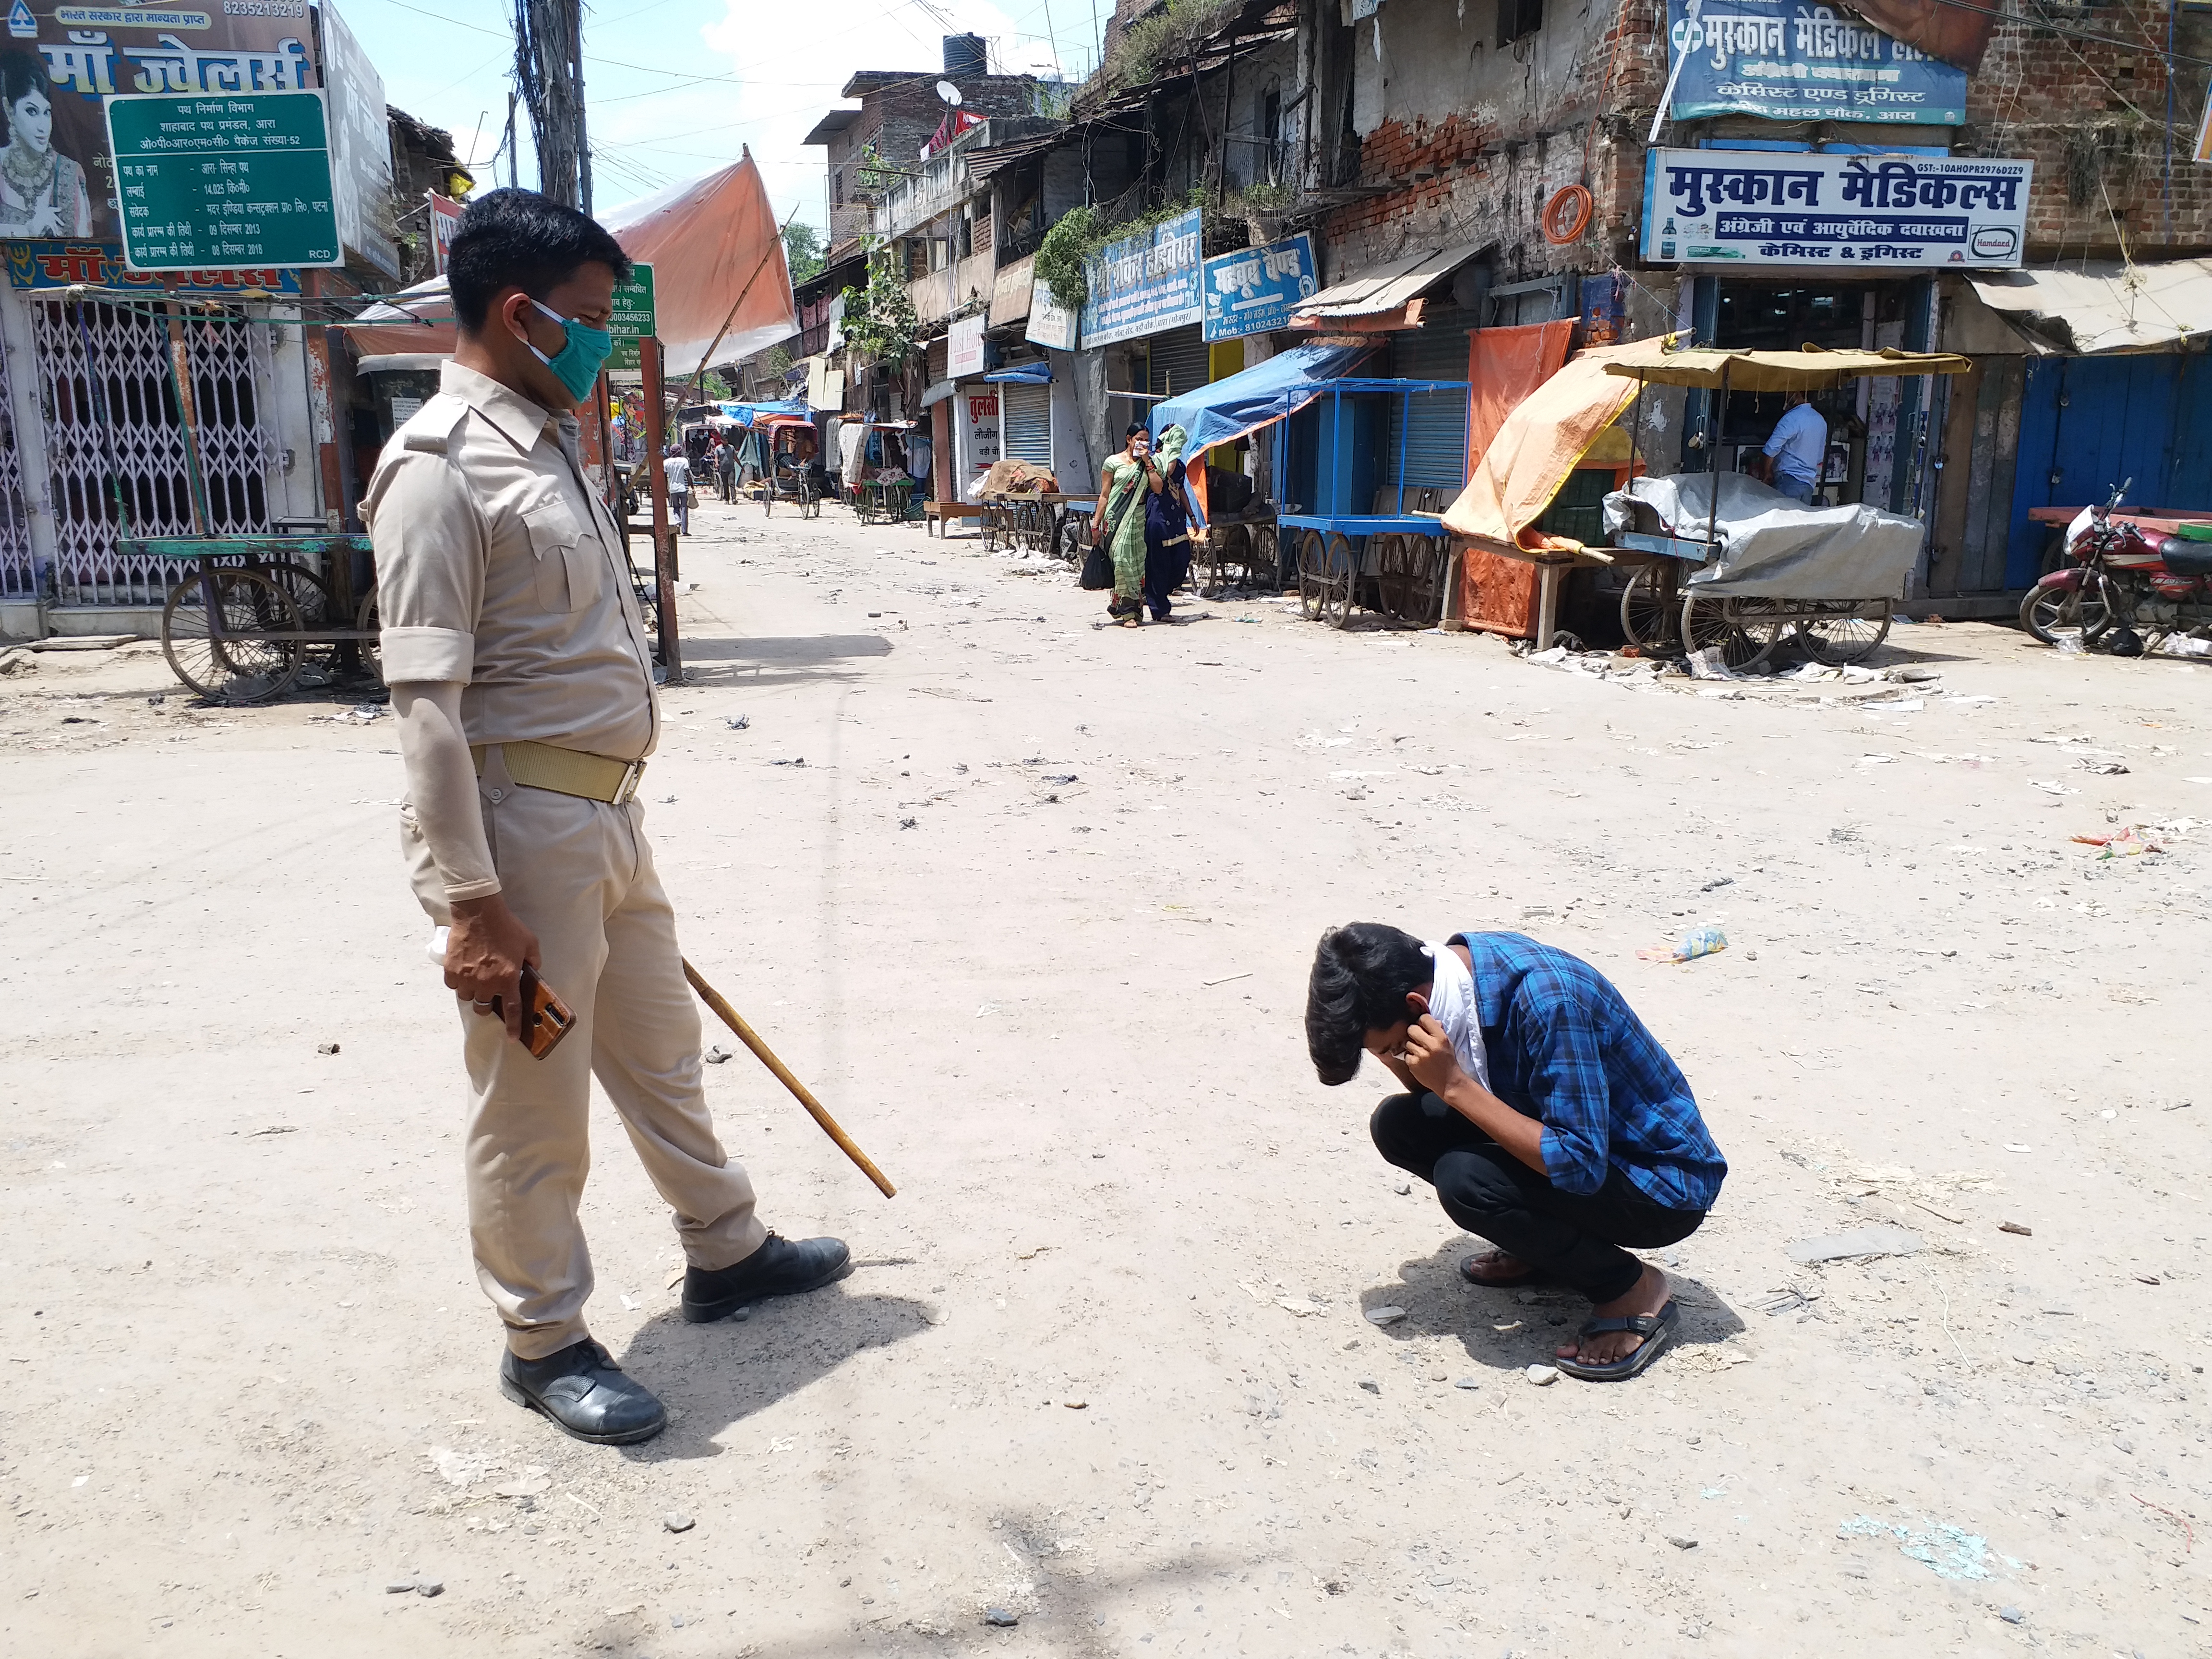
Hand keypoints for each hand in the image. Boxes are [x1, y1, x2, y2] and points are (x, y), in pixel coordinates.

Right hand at [444, 893, 540, 1042]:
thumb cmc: (506, 926)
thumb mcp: (530, 942)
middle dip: (486, 1003)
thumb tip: (532, 969)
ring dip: (471, 992)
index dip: (513, 1026)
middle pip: (483, 1007)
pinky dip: (457, 981)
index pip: (512, 1009)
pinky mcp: (451, 970)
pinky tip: (463, 971)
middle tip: (489, 991)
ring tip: (475, 978)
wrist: (479, 912)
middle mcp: (486, 983)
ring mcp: (467, 977)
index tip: (512, 1038)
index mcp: (508, 978)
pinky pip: (453, 985)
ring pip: (466, 997)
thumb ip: (534, 960)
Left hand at [1398, 1014, 1463, 1095]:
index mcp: (1441, 1038)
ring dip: (1412, 1046)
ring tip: (1421, 1052)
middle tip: (1419, 1039)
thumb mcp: (1448, 1043)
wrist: (1449, 1082)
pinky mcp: (1413, 1065)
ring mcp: (1421, 1056)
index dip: (1422, 1021)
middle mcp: (1431, 1045)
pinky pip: (1406, 1055)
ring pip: (1407, 1042)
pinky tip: (1419, 1062)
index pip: (1424, 1018)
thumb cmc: (1448, 1061)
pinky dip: (1411, 1057)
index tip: (1423, 1026)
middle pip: (1411, 1028)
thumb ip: (1438, 1030)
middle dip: (1414, 1032)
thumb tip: (1431, 1019)